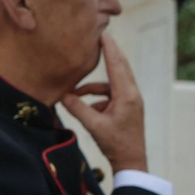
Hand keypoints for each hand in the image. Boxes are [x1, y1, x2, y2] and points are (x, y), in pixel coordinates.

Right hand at [60, 33, 147, 173]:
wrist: (131, 161)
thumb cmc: (116, 144)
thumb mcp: (94, 126)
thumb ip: (78, 109)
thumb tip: (63, 95)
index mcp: (126, 95)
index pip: (117, 65)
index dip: (109, 49)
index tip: (103, 34)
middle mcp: (131, 94)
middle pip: (120, 67)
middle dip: (108, 54)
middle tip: (98, 40)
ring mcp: (131, 101)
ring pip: (112, 83)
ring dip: (94, 86)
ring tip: (75, 93)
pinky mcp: (127, 107)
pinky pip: (111, 95)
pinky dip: (98, 97)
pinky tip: (86, 108)